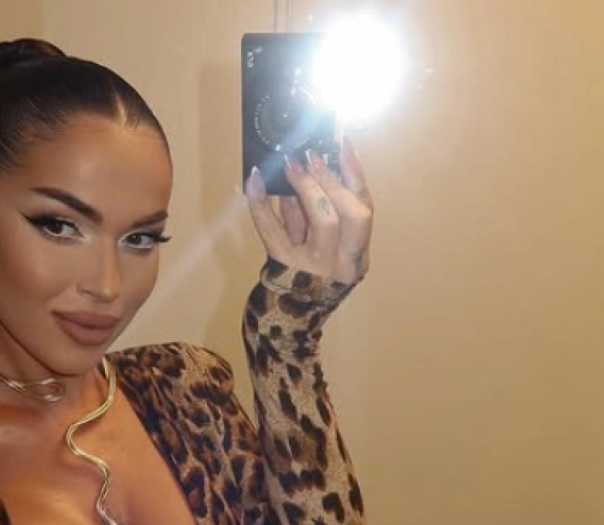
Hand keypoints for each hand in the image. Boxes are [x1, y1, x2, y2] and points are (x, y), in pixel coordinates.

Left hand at [245, 135, 373, 283]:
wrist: (286, 316)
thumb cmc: (305, 274)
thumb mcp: (317, 244)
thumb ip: (314, 211)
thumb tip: (304, 165)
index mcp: (356, 254)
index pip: (364, 206)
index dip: (355, 172)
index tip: (342, 141)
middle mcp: (344, 262)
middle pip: (352, 214)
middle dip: (334, 181)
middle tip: (312, 156)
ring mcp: (316, 266)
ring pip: (324, 220)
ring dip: (307, 186)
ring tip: (289, 163)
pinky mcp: (284, 267)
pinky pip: (273, 231)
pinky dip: (261, 203)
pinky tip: (253, 182)